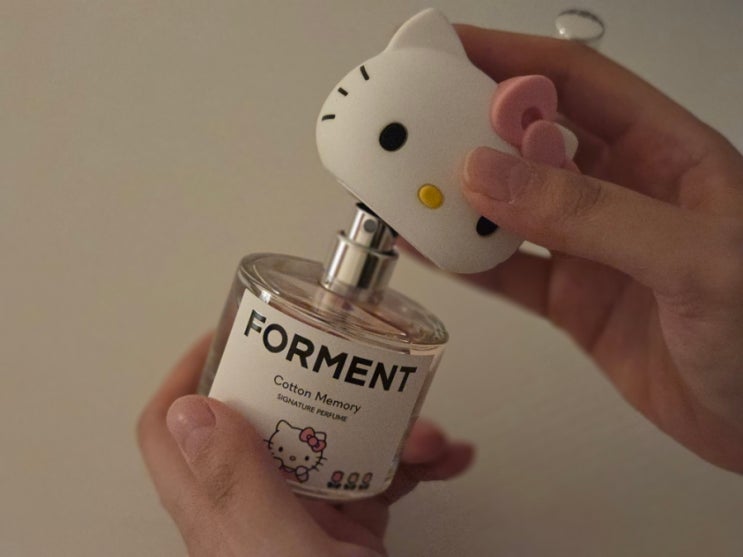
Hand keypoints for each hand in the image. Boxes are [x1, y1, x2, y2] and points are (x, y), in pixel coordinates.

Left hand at [138, 334, 472, 555]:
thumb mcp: (285, 555)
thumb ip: (239, 488)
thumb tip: (192, 409)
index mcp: (223, 512)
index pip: (175, 427)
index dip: (193, 372)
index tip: (236, 331)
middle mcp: (258, 510)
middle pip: (265, 417)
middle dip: (314, 382)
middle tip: (348, 360)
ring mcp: (305, 518)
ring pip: (333, 440)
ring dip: (386, 424)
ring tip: (425, 429)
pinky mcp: (349, 531)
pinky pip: (378, 475)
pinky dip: (415, 461)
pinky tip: (446, 459)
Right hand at [455, 26, 742, 471]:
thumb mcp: (693, 259)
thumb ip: (590, 213)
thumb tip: (490, 174)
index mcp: (668, 153)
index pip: (576, 82)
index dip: (509, 58)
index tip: (447, 50)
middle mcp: (625, 192)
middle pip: (530, 139)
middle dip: (470, 127)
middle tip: (413, 125)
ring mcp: (594, 247)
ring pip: (510, 205)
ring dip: (459, 196)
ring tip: (408, 187)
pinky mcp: (574, 299)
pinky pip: (507, 269)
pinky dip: (464, 258)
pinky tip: (430, 245)